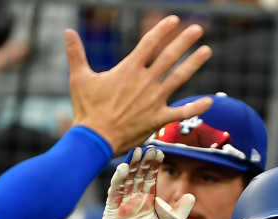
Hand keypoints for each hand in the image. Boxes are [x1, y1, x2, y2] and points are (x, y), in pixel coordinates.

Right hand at [65, 17, 213, 153]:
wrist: (94, 139)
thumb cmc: (86, 109)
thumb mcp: (78, 77)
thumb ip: (76, 53)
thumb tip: (67, 31)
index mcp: (128, 69)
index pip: (149, 43)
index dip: (163, 30)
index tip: (174, 20)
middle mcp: (145, 82)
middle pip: (169, 56)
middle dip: (184, 41)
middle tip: (199, 29)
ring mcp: (154, 100)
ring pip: (179, 78)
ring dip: (194, 64)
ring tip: (207, 51)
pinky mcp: (158, 119)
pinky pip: (181, 113)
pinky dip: (196, 107)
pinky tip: (210, 101)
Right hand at [100, 148, 192, 218]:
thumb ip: (179, 212)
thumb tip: (192, 195)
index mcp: (148, 202)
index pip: (151, 179)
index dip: (154, 166)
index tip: (160, 152)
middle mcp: (135, 200)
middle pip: (139, 176)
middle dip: (143, 162)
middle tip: (149, 147)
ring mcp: (123, 204)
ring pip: (127, 180)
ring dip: (131, 166)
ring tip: (136, 152)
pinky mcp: (113, 210)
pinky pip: (115, 192)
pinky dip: (118, 180)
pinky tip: (123, 168)